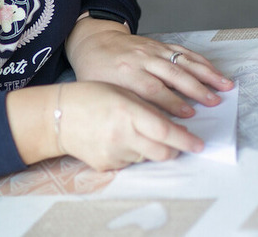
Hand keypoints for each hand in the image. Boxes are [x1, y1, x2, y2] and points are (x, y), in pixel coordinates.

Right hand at [7, 81, 203, 170]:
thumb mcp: (123, 92)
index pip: (165, 131)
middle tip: (182, 141)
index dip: (186, 139)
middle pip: (162, 152)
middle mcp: (122, 134)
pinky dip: (134, 151)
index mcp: (128, 111)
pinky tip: (123, 138)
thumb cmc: (91, 96)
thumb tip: (173, 120)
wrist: (58, 114)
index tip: (200, 143)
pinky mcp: (106, 165)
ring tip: (141, 132)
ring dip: (153, 147)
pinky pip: (130, 162)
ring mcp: (114, 152)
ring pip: (148, 157)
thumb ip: (148, 105)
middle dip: (176, 148)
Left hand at [65, 17, 233, 117]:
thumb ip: (125, 105)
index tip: (189, 114)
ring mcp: (153, 50)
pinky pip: (184, 52)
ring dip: (206, 74)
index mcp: (125, 73)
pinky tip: (214, 71)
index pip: (153, 89)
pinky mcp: (160, 45)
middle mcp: (142, 59)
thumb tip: (146, 128)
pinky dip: (201, 62)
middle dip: (196, 89)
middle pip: (173, 75)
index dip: (172, 102)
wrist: (94, 41)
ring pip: (184, 61)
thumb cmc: (97, 71)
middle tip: (214, 102)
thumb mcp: (103, 90)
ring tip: (225, 86)